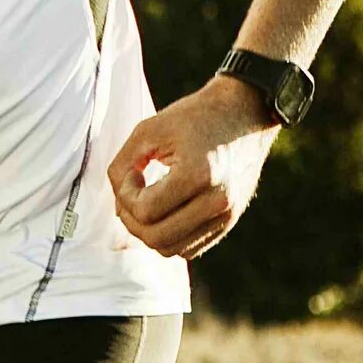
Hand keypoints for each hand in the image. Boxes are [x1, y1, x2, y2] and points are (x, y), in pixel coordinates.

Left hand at [107, 76, 281, 260]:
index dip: (125, 195)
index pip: (145, 211)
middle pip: (156, 238)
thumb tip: (117, 203)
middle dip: (131, 220)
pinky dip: (169, 236)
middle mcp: (218, 201)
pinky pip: (189, 248)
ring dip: (148, 232)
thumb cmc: (194, 117)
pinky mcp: (230, 222)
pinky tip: (165, 210)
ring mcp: (227, 215)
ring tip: (145, 204)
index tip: (134, 172)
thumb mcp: (149, 130)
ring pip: (171, 250)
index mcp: (198, 175)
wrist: (244, 112)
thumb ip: (122, 165)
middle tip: (130, 195)